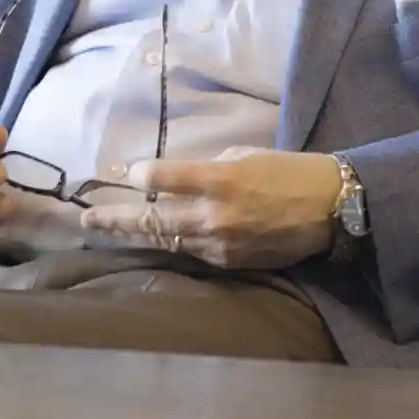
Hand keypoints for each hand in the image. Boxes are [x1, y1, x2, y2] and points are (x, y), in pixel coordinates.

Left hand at [80, 149, 343, 270]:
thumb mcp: (246, 154)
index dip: (140, 176)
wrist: (330, 208)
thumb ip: (208, 167)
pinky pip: (193, 253)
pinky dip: (178, 243)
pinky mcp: (229, 263)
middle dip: (116, 220)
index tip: (129, 173)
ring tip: (112, 230)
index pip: (162, 180)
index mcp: (220, 180)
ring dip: (142, 235)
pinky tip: (165, 237)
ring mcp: (220, 244)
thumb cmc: (289, 171)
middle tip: (87, 220)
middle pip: (152, 221)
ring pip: (168, 242)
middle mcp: (214, 216)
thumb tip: (177, 178)